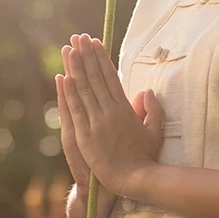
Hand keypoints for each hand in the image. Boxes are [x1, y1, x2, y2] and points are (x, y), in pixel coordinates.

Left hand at [60, 33, 164, 195]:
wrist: (133, 180)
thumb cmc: (145, 158)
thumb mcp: (154, 131)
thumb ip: (152, 110)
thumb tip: (148, 92)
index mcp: (125, 109)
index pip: (111, 77)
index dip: (102, 58)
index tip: (96, 43)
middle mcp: (110, 111)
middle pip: (95, 78)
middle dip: (86, 56)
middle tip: (79, 37)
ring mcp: (96, 123)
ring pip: (84, 90)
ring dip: (76, 68)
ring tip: (69, 49)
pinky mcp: (85, 135)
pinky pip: (75, 110)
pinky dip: (69, 93)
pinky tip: (64, 77)